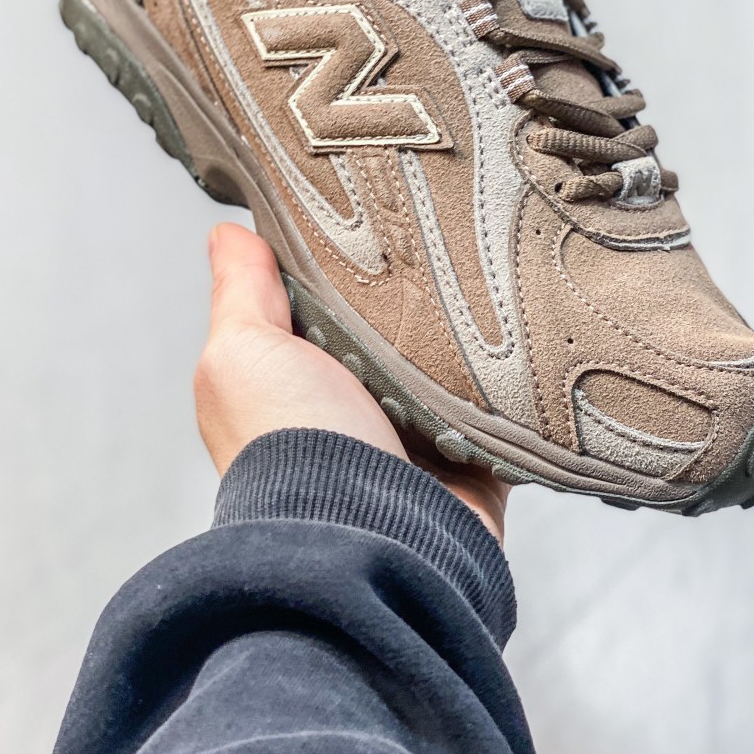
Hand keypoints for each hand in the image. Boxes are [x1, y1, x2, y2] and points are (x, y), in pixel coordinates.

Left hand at [196, 223, 508, 542]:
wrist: (367, 540)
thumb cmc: (289, 450)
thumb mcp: (243, 354)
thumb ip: (240, 294)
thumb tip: (228, 232)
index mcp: (293, 384)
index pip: (319, 307)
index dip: (339, 265)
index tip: (371, 213)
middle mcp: (352, 414)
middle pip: (393, 336)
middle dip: (416, 301)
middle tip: (444, 244)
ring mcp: (414, 442)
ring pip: (451, 370)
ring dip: (468, 341)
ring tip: (491, 284)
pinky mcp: (472, 464)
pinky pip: (505, 412)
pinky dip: (515, 388)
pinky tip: (525, 346)